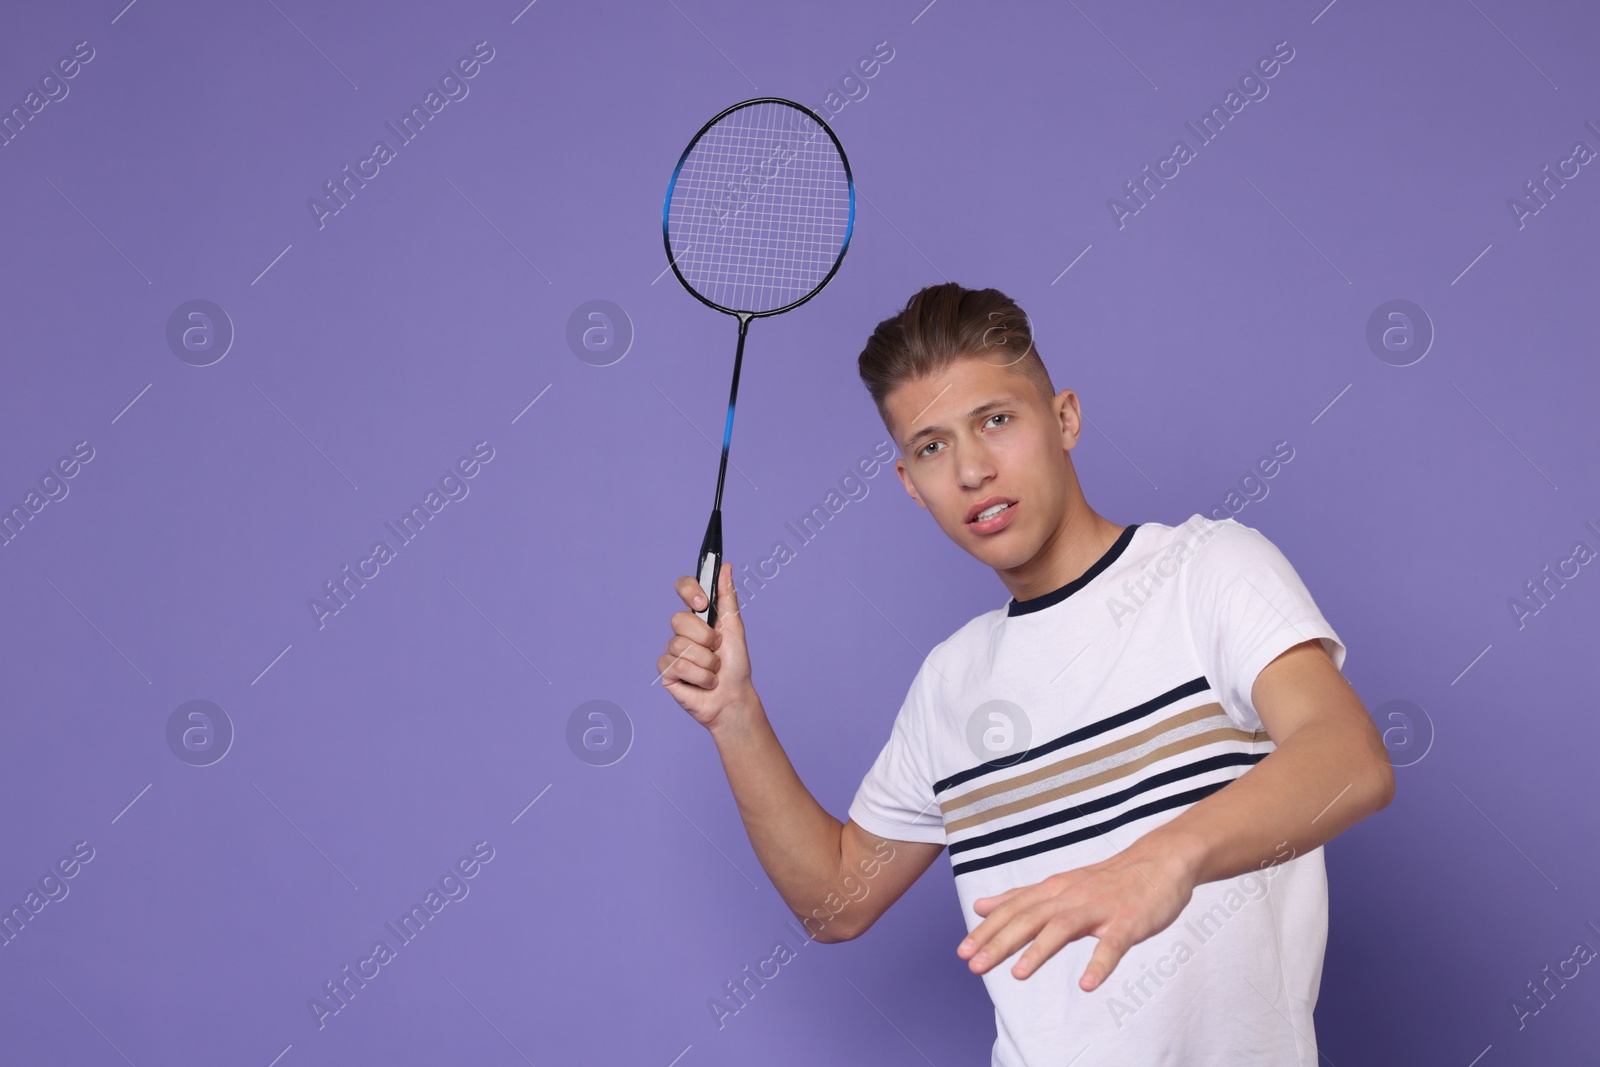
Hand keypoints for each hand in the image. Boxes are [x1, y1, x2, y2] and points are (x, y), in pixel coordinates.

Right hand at [657, 561, 754, 730]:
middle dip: (705, 638)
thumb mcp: (735, 628)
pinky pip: (677, 665)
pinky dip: (698, 676)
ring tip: (713, 671)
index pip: (684, 588)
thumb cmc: (736, 665)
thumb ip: (727, 598)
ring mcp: (672, 650)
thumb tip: (726, 566)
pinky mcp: (667, 671)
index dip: (689, 591)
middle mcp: (682, 630)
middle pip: (679, 619)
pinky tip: (704, 683)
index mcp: (699, 615)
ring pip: (680, 645)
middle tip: (717, 649)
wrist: (733, 698)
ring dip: (706, 662)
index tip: (703, 604)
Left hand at [955, 848, 1194, 989]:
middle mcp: (1071, 897)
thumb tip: (981, 906)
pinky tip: (1088, 985)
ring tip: (1018, 975)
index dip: (987, 930)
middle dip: (1000, 942)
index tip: (962, 951)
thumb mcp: (1060, 885)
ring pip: (1063, 928)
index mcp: (1054, 890)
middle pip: (1030, 918)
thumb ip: (1022, 898)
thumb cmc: (1109, 880)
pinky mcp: (1128, 922)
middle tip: (973, 965)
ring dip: (1039, 951)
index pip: (1013, 909)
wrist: (1161, 861)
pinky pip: (1113, 945)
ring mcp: (1100, 909)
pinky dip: (1100, 964)